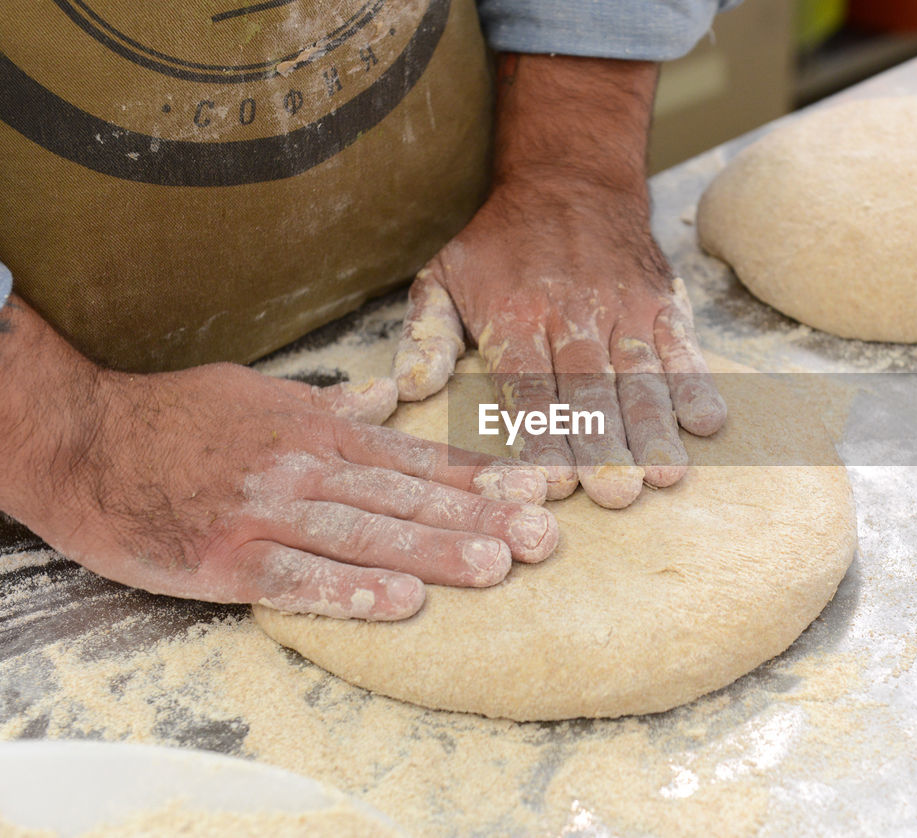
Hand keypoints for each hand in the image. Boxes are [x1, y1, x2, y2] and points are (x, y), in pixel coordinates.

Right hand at [1, 300, 557, 620]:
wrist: (84, 439)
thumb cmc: (177, 418)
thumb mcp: (263, 394)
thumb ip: (334, 403)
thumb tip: (392, 395)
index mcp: (317, 432)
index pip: (414, 458)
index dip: (477, 476)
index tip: (535, 490)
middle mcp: (303, 467)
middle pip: (405, 497)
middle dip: (479, 516)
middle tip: (543, 537)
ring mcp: (265, 512)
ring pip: (364, 534)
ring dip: (433, 552)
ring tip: (495, 567)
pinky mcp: (224, 556)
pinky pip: (295, 577)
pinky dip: (348, 592)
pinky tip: (399, 606)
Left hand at [393, 54, 726, 508]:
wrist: (569, 177)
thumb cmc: (500, 245)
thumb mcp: (443, 276)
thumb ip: (425, 336)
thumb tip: (408, 390)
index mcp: (515, 316)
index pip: (530, 387)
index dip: (545, 436)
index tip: (555, 482)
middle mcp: (572, 314)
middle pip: (590, 389)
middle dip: (605, 444)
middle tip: (616, 493)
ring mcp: (623, 308)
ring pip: (640, 374)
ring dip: (654, 426)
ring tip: (664, 472)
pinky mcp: (662, 302)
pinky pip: (682, 346)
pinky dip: (696, 384)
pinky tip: (706, 424)